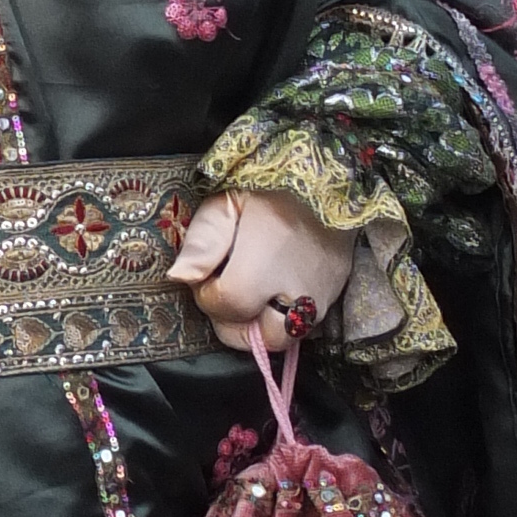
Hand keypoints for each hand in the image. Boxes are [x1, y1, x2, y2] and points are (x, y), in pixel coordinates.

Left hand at [168, 188, 352, 351]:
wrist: (327, 178)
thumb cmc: (271, 189)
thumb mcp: (227, 204)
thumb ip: (202, 241)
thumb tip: (180, 276)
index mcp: (265, 260)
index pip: (228, 304)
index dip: (208, 297)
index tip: (206, 279)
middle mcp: (298, 285)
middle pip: (263, 337)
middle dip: (237, 325)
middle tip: (227, 299)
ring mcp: (323, 292)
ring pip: (289, 337)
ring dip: (263, 326)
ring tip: (250, 301)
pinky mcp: (337, 290)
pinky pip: (308, 322)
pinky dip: (286, 316)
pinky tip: (274, 293)